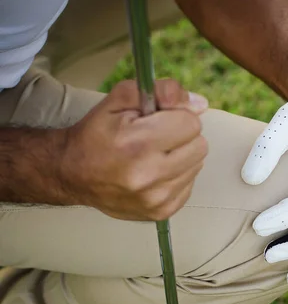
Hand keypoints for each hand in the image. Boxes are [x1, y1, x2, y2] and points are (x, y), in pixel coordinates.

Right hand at [60, 79, 208, 220]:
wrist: (71, 173)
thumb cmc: (97, 133)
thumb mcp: (121, 98)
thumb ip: (162, 91)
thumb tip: (200, 104)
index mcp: (137, 143)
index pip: (192, 123)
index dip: (177, 116)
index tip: (160, 119)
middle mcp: (148, 175)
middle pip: (200, 145)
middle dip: (182, 136)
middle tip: (158, 137)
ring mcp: (156, 198)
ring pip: (197, 165)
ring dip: (181, 156)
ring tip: (154, 155)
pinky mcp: (161, 212)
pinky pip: (190, 185)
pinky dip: (177, 176)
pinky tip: (155, 172)